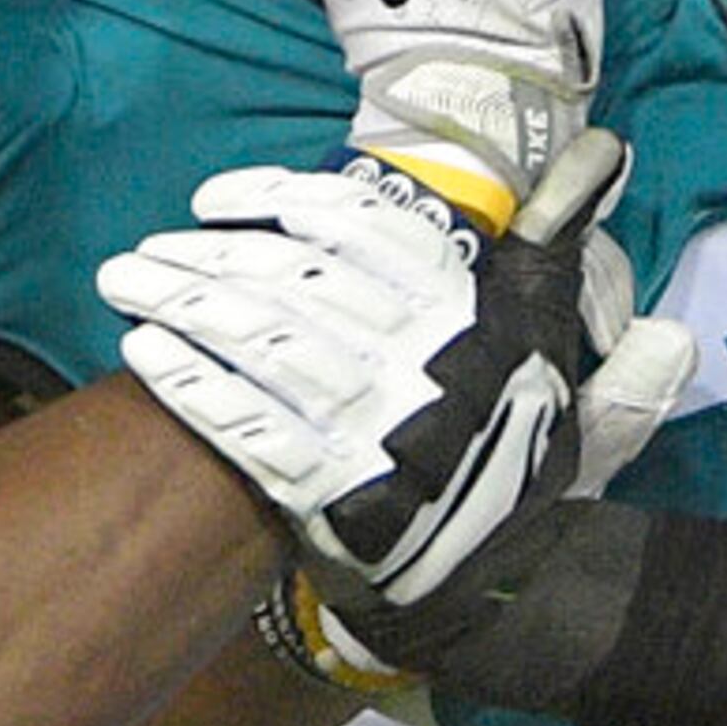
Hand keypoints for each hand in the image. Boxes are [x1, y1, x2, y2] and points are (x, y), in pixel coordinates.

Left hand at [99, 131, 692, 670]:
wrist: (499, 574)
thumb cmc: (506, 434)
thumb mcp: (545, 333)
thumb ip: (555, 241)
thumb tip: (599, 150)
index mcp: (464, 311)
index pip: (362, 227)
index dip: (278, 202)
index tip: (213, 199)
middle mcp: (422, 361)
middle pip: (295, 284)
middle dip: (205, 259)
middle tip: (140, 252)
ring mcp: (376, 428)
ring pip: (264, 346)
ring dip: (183, 308)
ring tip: (126, 285)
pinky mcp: (337, 493)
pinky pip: (253, 427)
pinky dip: (194, 387)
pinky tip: (147, 356)